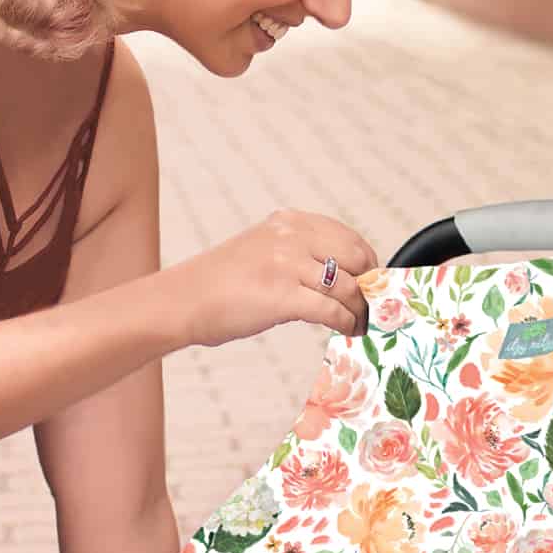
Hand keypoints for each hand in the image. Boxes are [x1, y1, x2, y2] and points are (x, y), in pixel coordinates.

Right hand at [171, 208, 379, 348]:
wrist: (182, 301)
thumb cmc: (218, 283)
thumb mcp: (261, 249)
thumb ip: (297, 252)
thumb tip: (338, 274)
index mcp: (288, 222)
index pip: (348, 237)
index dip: (366, 263)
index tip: (369, 283)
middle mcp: (291, 237)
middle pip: (356, 258)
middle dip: (369, 285)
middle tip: (370, 305)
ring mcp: (287, 265)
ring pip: (347, 287)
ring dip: (360, 310)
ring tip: (360, 323)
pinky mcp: (283, 297)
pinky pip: (331, 310)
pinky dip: (345, 323)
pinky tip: (345, 330)